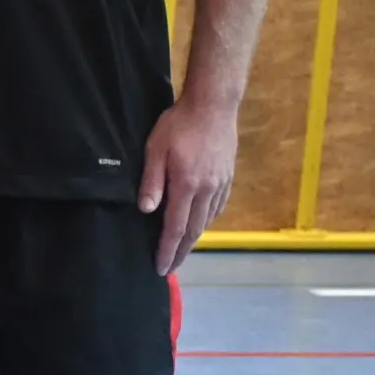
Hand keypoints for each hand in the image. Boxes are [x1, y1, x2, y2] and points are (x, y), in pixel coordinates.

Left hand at [140, 96, 238, 272]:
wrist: (214, 106)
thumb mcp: (155, 149)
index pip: (175, 227)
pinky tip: (201, 223)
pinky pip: (218, 207)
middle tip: (171, 268)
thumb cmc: (178, 125)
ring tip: (182, 250)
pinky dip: (207, 220)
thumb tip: (146, 210)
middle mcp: (207, 190)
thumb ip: (151, 181)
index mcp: (187, 186)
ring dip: (194, 238)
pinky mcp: (227, 177)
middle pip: (194, 230)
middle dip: (181, 252)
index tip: (161, 267)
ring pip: (207, 220)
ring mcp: (220, 184)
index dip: (167, 249)